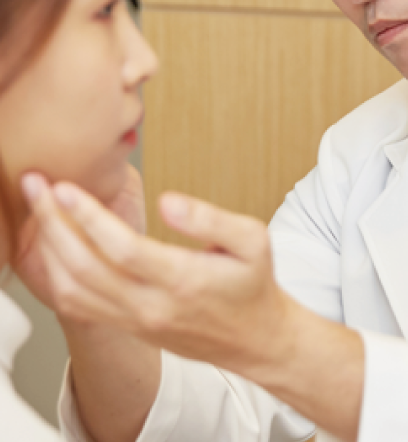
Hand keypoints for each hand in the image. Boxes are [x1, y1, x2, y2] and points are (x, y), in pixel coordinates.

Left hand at [23, 175, 364, 441]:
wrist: (254, 338)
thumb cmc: (253, 283)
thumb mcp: (253, 239)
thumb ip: (210, 218)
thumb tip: (167, 201)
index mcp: (185, 282)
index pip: (123, 250)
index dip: (89, 217)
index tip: (66, 187)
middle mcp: (153, 307)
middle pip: (85, 269)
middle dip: (53, 224)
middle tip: (36, 187)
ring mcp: (135, 322)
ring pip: (73, 290)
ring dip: (48, 248)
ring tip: (40, 210)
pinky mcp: (127, 327)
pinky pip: (77, 305)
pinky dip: (54, 274)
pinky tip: (52, 245)